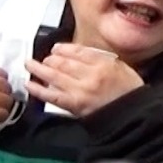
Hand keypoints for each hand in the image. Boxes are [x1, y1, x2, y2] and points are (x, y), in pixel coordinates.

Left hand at [25, 43, 143, 117]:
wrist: (132, 114)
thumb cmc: (129, 92)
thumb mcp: (122, 68)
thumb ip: (102, 59)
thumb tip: (80, 55)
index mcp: (104, 63)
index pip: (77, 51)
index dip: (63, 48)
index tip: (56, 48)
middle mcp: (91, 75)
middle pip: (63, 61)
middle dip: (50, 58)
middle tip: (44, 57)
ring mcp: (81, 90)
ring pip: (54, 75)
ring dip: (38, 68)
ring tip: (29, 65)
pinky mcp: (74, 105)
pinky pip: (51, 96)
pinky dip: (38, 89)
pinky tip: (29, 84)